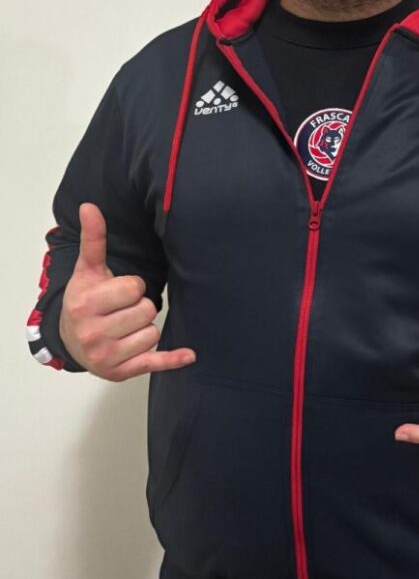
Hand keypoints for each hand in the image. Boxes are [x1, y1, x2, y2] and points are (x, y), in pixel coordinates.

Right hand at [59, 202, 195, 380]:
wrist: (68, 339)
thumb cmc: (84, 300)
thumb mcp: (87, 270)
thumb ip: (93, 239)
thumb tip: (89, 206)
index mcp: (85, 305)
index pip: (134, 288)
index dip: (132, 286)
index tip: (118, 291)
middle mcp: (94, 333)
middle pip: (146, 310)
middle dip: (139, 306)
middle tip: (121, 309)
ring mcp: (107, 356)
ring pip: (152, 332)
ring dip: (144, 327)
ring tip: (124, 326)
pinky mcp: (122, 371)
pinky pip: (155, 363)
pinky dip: (172, 360)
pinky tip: (189, 355)